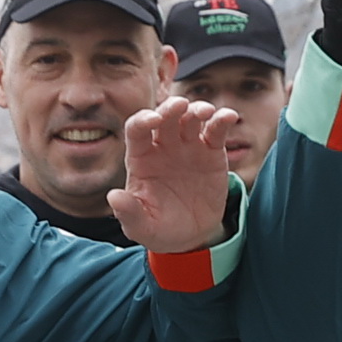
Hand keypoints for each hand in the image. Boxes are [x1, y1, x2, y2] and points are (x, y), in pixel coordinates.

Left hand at [114, 98, 244, 255]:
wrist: (190, 235)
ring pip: (190, 118)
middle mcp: (163, 146)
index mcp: (141, 158)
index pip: (136, 129)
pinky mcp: (211, 151)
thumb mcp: (141, 227)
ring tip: (206, 112)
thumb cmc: (159, 228)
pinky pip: (216, 130)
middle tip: (181, 106)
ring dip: (197, 109)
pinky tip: (229, 116)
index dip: (143, 120)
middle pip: (165, 117)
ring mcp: (188, 146)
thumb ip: (128, 212)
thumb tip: (113, 197)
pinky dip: (222, 120)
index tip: (153, 120)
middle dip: (171, 108)